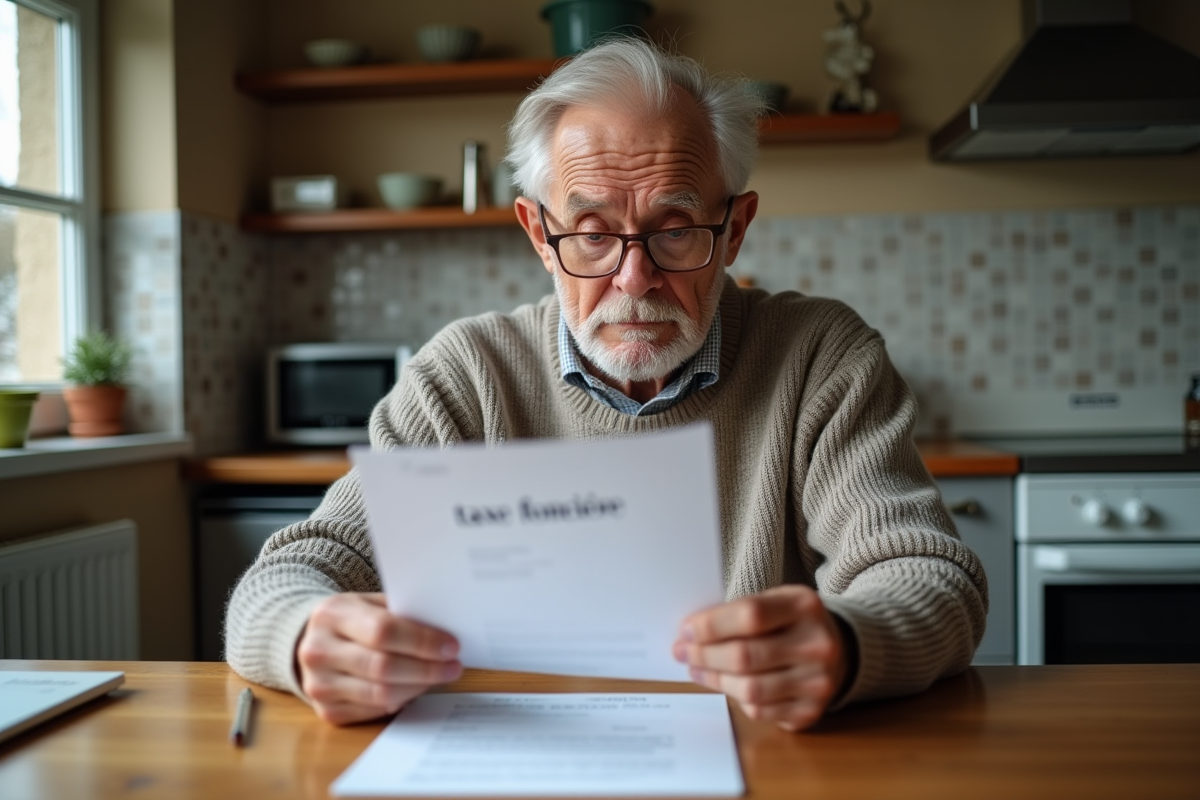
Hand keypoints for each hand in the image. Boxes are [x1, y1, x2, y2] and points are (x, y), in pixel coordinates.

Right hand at [295, 592, 462, 724]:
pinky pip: (374, 711)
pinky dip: (400, 701)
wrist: (311, 642)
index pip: (383, 631)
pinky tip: (414, 689)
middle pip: (383, 667)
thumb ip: (400, 613)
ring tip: (439, 677)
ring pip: (381, 694)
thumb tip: (445, 632)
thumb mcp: (369, 604)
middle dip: (426, 669)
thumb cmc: (352, 620)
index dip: (422, 641)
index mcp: (331, 615)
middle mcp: (317, 651)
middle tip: (453, 667)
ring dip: (418, 687)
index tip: (451, 646)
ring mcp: (319, 685)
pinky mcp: (326, 711)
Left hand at [672, 585, 850, 731]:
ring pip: (749, 689)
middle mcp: (817, 645)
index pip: (750, 615)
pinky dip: (737, 699)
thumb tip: (691, 633)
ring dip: (714, 680)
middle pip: (745, 656)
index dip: (711, 625)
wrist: (838, 650)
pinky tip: (728, 686)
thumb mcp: (775, 602)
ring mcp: (817, 682)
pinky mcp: (810, 711)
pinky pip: (760, 710)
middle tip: (682, 652)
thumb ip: (739, 613)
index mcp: (805, 606)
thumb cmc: (792, 623)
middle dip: (704, 655)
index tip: (686, 630)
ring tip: (697, 670)